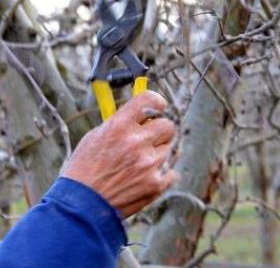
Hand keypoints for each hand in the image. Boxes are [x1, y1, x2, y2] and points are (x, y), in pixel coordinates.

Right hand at [62, 91, 176, 217]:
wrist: (81, 207)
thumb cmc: (84, 170)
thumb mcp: (95, 137)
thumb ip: (121, 123)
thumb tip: (142, 113)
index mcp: (119, 126)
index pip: (151, 100)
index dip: (156, 103)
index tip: (156, 108)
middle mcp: (136, 142)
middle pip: (167, 125)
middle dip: (159, 131)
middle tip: (147, 140)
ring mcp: (148, 164)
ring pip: (168, 149)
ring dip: (157, 154)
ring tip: (137, 165)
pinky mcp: (156, 183)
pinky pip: (170, 171)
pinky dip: (160, 174)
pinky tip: (142, 179)